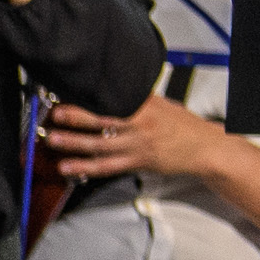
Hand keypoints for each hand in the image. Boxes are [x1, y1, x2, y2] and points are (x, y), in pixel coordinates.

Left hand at [41, 85, 235, 186]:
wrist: (205, 148)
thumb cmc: (184, 127)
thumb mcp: (163, 105)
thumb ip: (138, 100)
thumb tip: (116, 92)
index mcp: (145, 107)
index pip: (112, 100)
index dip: (89, 98)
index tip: (69, 94)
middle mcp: (140, 125)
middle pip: (103, 121)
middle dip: (76, 118)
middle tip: (56, 115)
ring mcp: (138, 145)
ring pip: (101, 145)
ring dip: (74, 143)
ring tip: (54, 140)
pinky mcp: (138, 163)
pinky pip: (107, 166)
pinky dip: (86, 167)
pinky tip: (70, 167)